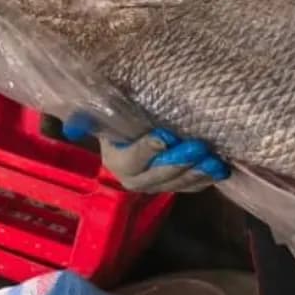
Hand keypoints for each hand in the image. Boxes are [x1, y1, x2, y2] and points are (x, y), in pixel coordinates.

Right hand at [61, 111, 229, 192]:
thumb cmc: (121, 112)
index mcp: (115, 159)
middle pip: (159, 175)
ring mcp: (156, 185)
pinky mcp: (174, 185)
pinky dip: (206, 179)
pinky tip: (220, 169)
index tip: (166, 137)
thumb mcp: (106, 108)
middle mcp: (133, 178)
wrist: (133, 129)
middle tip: (200, 147)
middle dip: (181, 162)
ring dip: (198, 173)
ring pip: (178, 183)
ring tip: (216, 161)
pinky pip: (191, 186)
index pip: (131, 158)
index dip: (148, 149)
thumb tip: (73, 123)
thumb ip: (91, 114)